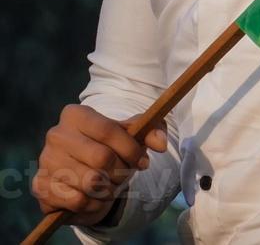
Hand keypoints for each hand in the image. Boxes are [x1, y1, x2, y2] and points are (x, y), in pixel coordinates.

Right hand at [32, 104, 165, 224]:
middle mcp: (56, 135)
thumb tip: (160, 144)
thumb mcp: (133, 135)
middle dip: (121, 172)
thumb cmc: (111, 149)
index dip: (131, 149)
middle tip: (124, 175)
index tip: (142, 161)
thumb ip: (152, 132)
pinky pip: (78, 200)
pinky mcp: (41, 187)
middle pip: (102, 158)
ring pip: (91, 182)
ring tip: (109, 185)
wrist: (84, 173)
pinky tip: (94, 197)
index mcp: (76, 114)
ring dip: (109, 189)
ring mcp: (45, 161)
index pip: (109, 130)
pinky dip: (94, 203)